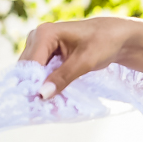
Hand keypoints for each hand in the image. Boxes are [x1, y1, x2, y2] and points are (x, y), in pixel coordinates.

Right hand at [19, 17, 133, 97]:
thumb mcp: (85, 62)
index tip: (36, 104)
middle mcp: (36, 37)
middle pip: (27, 68)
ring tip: (46, 104)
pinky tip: (51, 95)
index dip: (31, 84)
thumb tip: (42, 94)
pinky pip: (39, 71)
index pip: (30, 64)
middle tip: (41, 108)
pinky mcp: (44, 53)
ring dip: (38, 86)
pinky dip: (44, 83)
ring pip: (31, 71)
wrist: (115, 37)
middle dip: (33, 86)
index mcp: (44, 33)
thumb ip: (63, 77)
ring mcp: (39, 45)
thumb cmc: (103, 43)